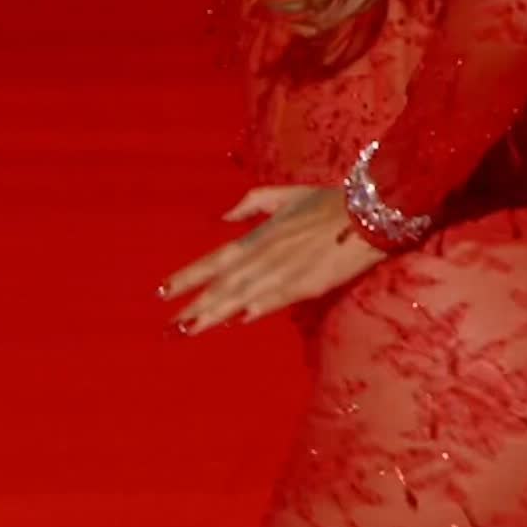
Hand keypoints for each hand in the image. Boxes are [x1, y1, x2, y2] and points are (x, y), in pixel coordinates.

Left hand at [157, 184, 387, 333]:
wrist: (365, 212)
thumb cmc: (325, 202)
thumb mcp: (284, 195)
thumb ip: (251, 204)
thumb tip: (224, 217)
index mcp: (258, 235)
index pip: (215, 260)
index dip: (188, 277)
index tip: (162, 291)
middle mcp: (265, 255)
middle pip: (223, 285)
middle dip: (194, 305)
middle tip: (168, 325)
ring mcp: (285, 271)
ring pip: (242, 297)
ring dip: (215, 314)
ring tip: (189, 330)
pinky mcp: (307, 284)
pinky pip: (275, 299)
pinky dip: (256, 309)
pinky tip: (238, 321)